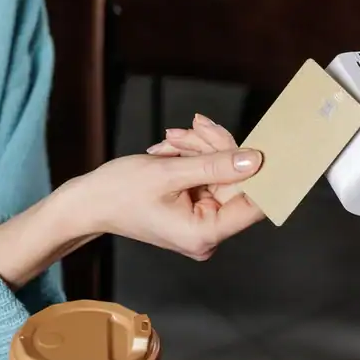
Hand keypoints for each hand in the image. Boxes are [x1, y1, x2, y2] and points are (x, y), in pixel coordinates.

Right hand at [74, 141, 264, 260]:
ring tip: (172, 140)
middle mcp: (207, 233)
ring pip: (221, 173)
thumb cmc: (118, 192)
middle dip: (216, 149)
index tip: (270, 147)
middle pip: (236, 182)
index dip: (263, 175)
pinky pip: (208, 177)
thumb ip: (216, 165)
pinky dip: (193, 157)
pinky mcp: (196, 209)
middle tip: (195, 126)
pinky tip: (171, 149)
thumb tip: (255, 160)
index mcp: (204, 233)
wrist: (89, 202)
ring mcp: (202, 222)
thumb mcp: (168, 172)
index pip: (253, 205)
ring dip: (200, 149)